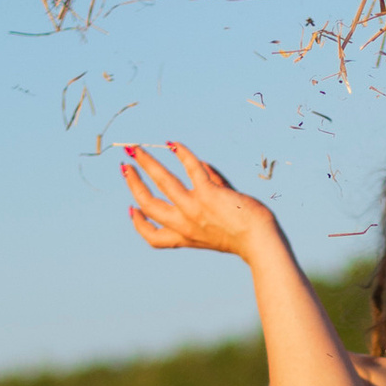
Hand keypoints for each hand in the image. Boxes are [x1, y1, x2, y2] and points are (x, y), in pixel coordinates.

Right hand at [121, 140, 277, 264]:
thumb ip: (208, 189)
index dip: (139, 223)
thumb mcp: (218, 218)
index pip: (152, 237)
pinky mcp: (209, 195)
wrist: (260, 241)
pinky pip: (191, 168)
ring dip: (146, 163)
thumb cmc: (244, 233)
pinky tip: (173, 143)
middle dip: (133, 184)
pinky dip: (182, 153)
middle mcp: (185, 224)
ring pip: (162, 182)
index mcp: (184, 238)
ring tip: (135, 149)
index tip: (132, 209)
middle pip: (148, 205)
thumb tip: (200, 163)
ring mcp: (195, 209)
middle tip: (125, 168)